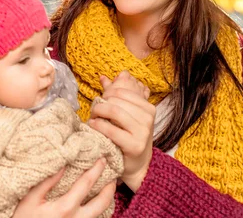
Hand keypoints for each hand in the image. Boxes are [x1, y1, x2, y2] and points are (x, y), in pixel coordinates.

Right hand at [13, 158, 116, 217]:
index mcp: (65, 208)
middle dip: (110, 188)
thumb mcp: (30, 199)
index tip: (102, 160)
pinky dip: (98, 210)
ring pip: (100, 214)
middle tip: (113, 175)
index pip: (86, 184)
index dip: (96, 170)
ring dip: (106, 199)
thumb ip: (47, 182)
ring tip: (107, 187)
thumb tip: (63, 164)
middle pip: (102, 203)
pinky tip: (94, 202)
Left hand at [89, 71, 154, 191]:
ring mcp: (143, 132)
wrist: (138, 165)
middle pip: (117, 100)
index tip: (100, 101)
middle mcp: (148, 118)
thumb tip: (103, 77)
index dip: (107, 93)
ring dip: (98, 113)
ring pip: (115, 111)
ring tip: (93, 118)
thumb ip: (116, 96)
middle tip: (94, 111)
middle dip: (101, 103)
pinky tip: (93, 126)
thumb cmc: (129, 137)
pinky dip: (98, 125)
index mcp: (148, 107)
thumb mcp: (126, 115)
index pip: (122, 91)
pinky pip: (111, 129)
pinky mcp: (134, 145)